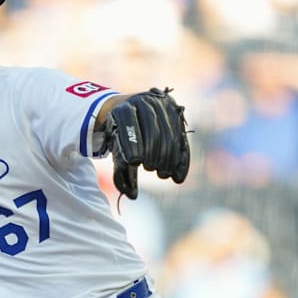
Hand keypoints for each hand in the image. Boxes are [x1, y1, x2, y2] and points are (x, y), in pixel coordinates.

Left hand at [104, 87, 189, 201]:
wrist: (131, 113)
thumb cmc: (121, 138)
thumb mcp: (116, 152)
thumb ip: (120, 173)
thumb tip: (132, 195)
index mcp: (122, 108)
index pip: (129, 125)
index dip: (132, 144)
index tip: (135, 162)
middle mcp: (142, 102)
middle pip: (152, 129)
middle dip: (153, 152)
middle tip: (151, 169)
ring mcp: (161, 105)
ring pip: (169, 132)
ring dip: (168, 157)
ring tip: (162, 174)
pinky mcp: (176, 112)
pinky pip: (181, 137)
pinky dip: (181, 159)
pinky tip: (178, 177)